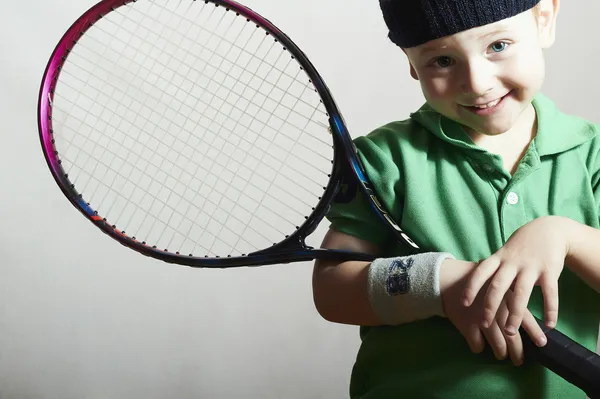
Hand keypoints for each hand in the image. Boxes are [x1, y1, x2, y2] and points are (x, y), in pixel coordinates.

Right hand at [440, 258, 546, 365]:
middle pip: (512, 338)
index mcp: (507, 298)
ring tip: (502, 355)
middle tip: (520, 361)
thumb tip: (527, 306)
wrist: (449, 279)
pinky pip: (477, 345)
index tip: (542, 344)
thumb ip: (512, 294)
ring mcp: (482, 320)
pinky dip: (479, 348)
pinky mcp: (467, 326)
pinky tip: (480, 345)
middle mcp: (497, 311)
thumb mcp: (497, 281)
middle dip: (518, 352)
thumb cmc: (476, 281)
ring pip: (497, 345)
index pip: (526, 318)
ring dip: (501, 353)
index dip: (535, 333)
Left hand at [462, 216, 568, 335]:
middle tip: (484, 324)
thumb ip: (493, 269)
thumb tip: (475, 288)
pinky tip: (549, 325)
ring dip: (515, 314)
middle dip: (490, 306)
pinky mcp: (550, 271)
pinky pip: (550, 293)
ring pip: (521, 293)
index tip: (463, 303)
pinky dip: (551, 310)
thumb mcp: (504, 253)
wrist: (549, 229)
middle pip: (498, 286)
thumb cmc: (520, 246)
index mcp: (499, 258)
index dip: (471, 287)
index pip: (481, 272)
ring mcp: (531, 267)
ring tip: (510, 332)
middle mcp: (513, 262)